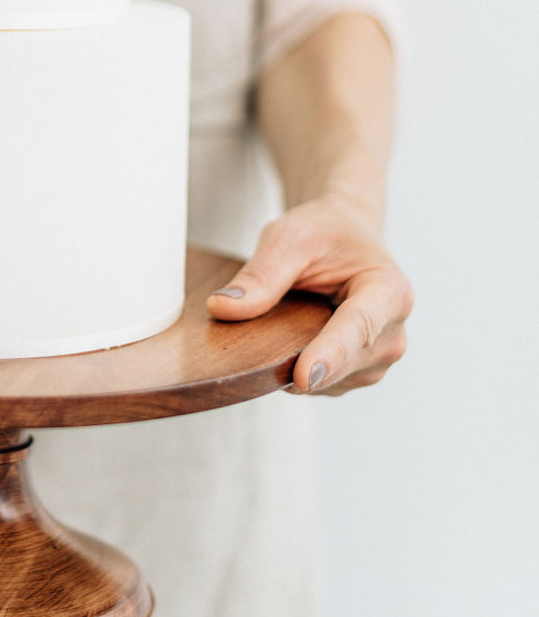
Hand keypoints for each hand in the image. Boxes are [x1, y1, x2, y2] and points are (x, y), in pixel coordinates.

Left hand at [206, 190, 413, 395]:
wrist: (345, 234)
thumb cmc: (323, 231)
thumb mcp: (288, 239)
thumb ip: (261, 275)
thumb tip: (222, 308)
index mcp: (389, 290)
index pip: (359, 328)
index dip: (331, 355)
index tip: (302, 377)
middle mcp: (394, 330)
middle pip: (346, 362)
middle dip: (302, 361)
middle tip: (256, 353)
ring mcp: (380, 357)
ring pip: (333, 381)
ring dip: (299, 366)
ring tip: (279, 329)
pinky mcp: (361, 371)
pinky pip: (325, 385)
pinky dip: (301, 372)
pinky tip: (287, 344)